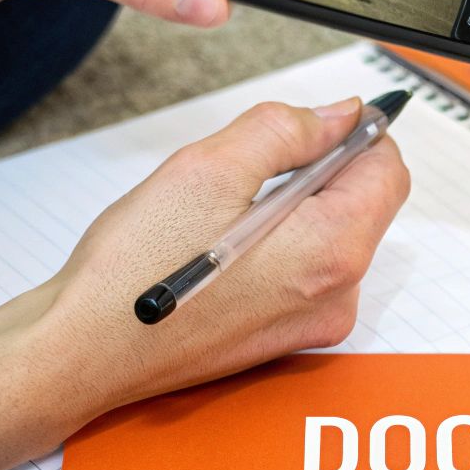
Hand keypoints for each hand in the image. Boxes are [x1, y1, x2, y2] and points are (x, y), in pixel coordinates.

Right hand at [0, 98, 409, 469]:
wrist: (81, 354)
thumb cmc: (135, 272)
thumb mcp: (210, 169)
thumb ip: (287, 130)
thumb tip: (339, 115)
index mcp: (332, 251)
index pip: (388, 170)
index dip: (358, 132)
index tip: (316, 119)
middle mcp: (337, 295)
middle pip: (363, 204)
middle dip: (317, 168)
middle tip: (245, 168)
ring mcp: (312, 323)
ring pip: (329, 234)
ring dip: (291, 206)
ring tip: (220, 214)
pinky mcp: (283, 336)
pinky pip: (301, 270)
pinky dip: (274, 244)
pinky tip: (217, 247)